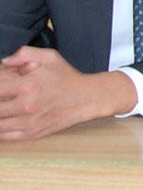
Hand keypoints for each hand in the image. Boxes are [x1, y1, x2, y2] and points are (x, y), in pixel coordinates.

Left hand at [0, 47, 130, 139]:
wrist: (87, 98)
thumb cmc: (67, 77)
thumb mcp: (49, 57)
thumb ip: (24, 54)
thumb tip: (4, 62)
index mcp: (27, 85)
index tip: (1, 87)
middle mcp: (26, 106)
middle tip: (3, 98)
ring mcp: (28, 122)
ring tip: (5, 107)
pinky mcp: (32, 134)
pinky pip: (4, 136)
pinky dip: (0, 129)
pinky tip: (5, 119)